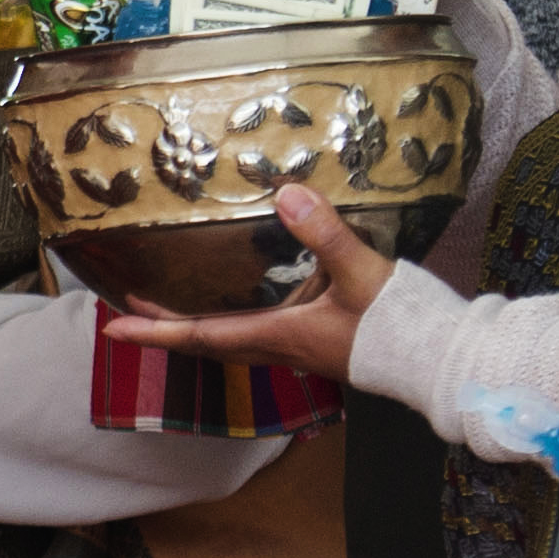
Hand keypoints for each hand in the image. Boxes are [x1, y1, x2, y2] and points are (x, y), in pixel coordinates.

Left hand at [99, 184, 394, 377]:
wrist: (445, 364)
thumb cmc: (402, 327)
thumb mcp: (361, 273)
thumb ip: (324, 233)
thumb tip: (286, 193)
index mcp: (279, 336)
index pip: (201, 336)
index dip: (155, 330)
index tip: (113, 328)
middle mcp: (281, 348)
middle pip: (206, 343)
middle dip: (164, 329)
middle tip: (123, 314)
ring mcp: (300, 348)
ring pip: (231, 341)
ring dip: (195, 326)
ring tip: (167, 304)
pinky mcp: (319, 342)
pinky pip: (259, 333)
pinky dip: (232, 320)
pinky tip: (243, 300)